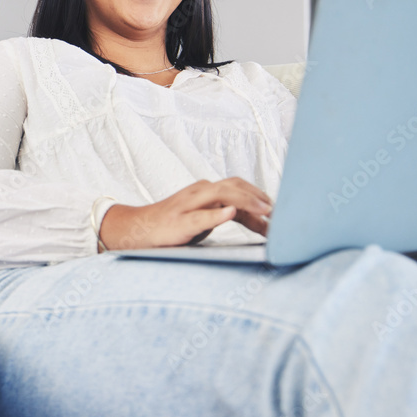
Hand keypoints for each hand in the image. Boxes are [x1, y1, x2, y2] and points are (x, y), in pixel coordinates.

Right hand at [98, 178, 272, 249]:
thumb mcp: (202, 220)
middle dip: (258, 196)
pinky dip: (216, 214)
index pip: (239, 189)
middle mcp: (199, 192)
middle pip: (234, 186)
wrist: (134, 230)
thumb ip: (226, 216)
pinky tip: (230, 213)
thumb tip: (261, 222)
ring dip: (246, 201)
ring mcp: (188, 205)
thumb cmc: (172, 226)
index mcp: (206, 192)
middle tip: (282, 211)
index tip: (281, 214)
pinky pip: (200, 216)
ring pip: (221, 195)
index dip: (261, 199)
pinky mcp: (179, 222)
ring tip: (266, 210)